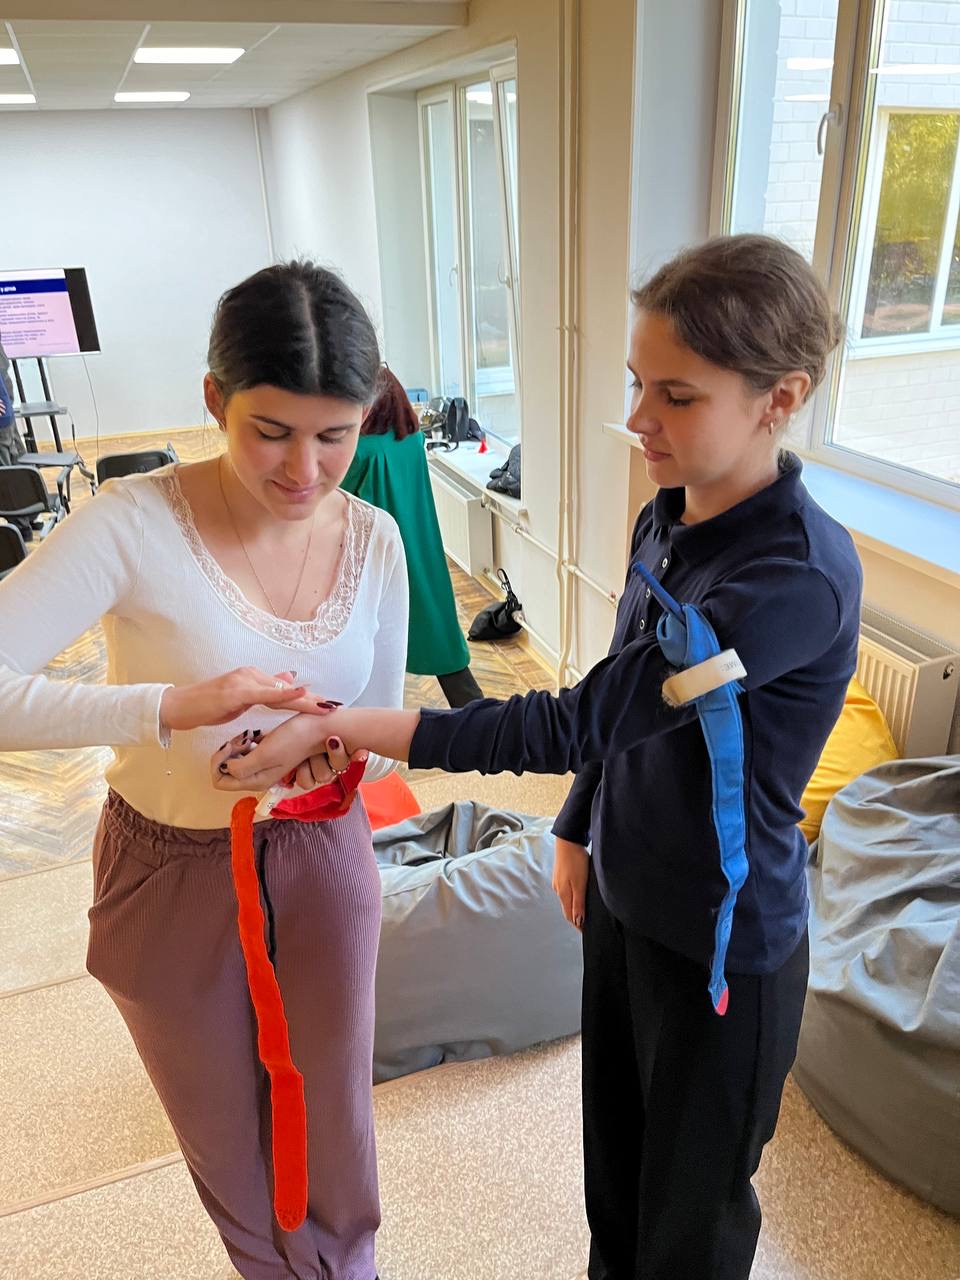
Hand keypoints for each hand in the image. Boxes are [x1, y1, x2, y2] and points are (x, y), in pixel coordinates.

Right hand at [160, 669, 333, 732]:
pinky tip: (299, 694)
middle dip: (313, 700)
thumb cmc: (207, 705)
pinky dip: (283, 694)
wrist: (178, 707)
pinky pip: (264, 693)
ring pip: (281, 691)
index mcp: (253, 678)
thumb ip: (263, 691)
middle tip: (337, 707)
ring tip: (326, 706)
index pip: (286, 690)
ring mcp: (243, 681)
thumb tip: (288, 680)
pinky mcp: (235, 691)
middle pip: (288, 689)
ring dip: (305, 700)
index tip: (329, 706)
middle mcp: (251, 674)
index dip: (309, 699)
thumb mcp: (239, 700)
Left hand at [211, 712, 353, 791]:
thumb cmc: (296, 739)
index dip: (219, 763)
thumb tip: (227, 768)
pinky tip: (259, 735)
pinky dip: (249, 742)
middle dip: (229, 753)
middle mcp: (259, 776)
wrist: (320, 727)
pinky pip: (247, 751)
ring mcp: (264, 765)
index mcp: (257, 781)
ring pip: (236, 759)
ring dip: (239, 746)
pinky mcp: (268, 753)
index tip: (229, 747)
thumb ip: (242, 767)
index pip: (220, 782)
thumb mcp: (265, 755)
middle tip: (242, 739)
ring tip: (252, 736)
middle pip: (227, 771)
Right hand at [552, 837, 588, 930]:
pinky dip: (572, 897)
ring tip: (583, 912)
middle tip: (585, 925)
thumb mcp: (580, 884)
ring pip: (566, 899)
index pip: (569, 915)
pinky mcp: (561, 874)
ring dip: (574, 907)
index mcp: (563, 893)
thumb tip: (578, 921)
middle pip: (567, 909)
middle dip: (575, 918)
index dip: (577, 925)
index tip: (585, 932)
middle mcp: (559, 889)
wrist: (568, 840)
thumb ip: (579, 903)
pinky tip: (578, 894)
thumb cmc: (575, 860)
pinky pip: (566, 890)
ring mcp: (558, 881)